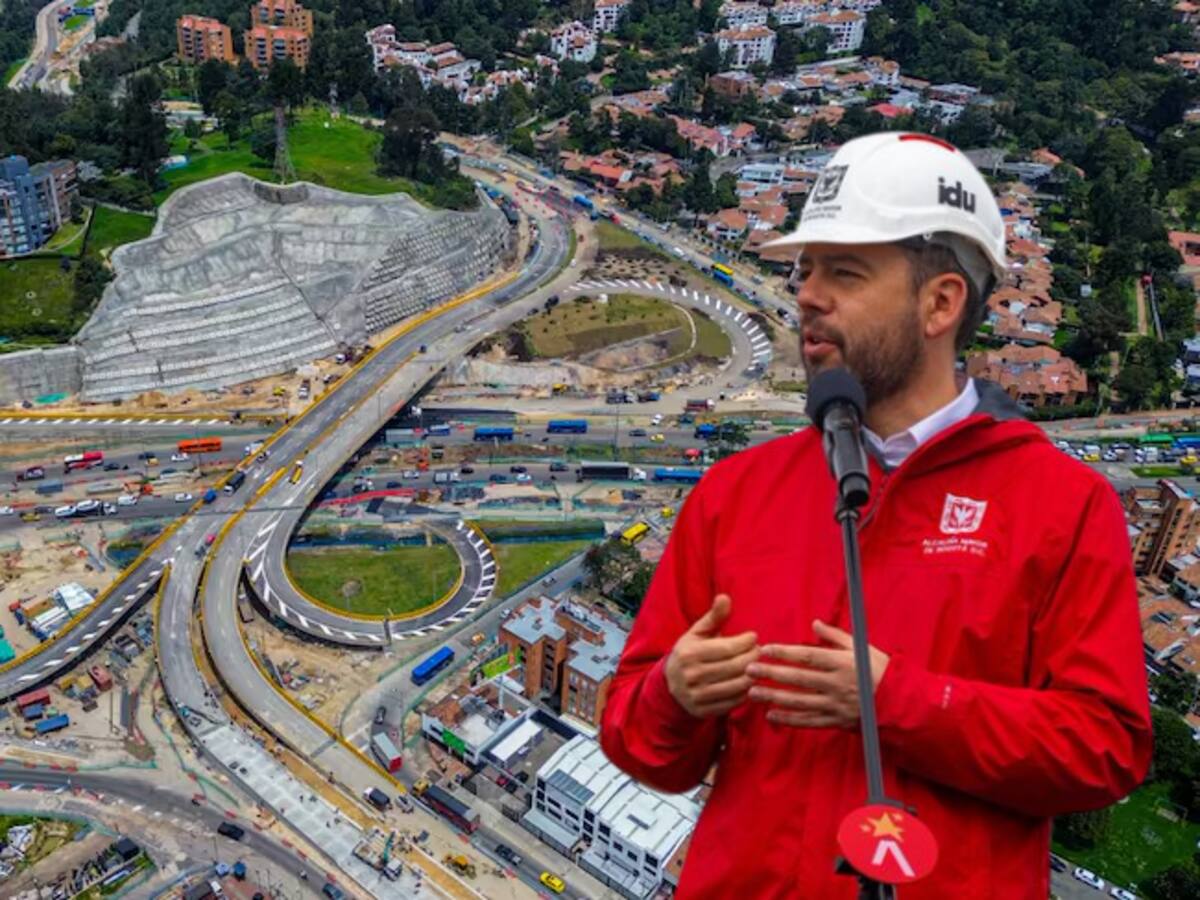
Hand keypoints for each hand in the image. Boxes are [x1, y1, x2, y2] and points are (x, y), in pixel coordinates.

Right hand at [665, 593, 758, 717]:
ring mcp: (696, 695)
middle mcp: (691, 675)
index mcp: (689, 653)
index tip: (754, 637)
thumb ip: (713, 616)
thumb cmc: (690, 653)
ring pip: (736, 686)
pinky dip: (746, 693)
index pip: (726, 648)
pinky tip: (751, 683)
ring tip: (759, 666)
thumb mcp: (697, 633)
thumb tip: (725, 597)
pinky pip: (733, 702)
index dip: (745, 642)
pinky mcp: (703, 711)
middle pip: (734, 667)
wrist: (670, 685)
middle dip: (752, 658)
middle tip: (761, 652)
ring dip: (753, 676)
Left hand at [746, 620, 889, 728]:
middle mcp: (838, 684)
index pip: (808, 656)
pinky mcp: (837, 721)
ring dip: (774, 697)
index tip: (764, 649)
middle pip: (799, 679)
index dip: (784, 652)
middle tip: (748, 669)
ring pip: (800, 702)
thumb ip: (836, 636)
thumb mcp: (861, 648)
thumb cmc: (879, 670)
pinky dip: (789, 720)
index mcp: (843, 663)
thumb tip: (814, 623)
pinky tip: (771, 716)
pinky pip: (809, 722)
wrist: (900, 703)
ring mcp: (836, 705)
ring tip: (752, 692)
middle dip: (772, 674)